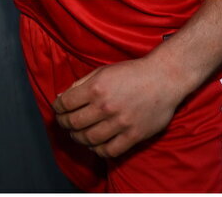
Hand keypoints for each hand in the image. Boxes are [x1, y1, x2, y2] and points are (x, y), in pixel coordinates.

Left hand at [52, 58, 181, 158]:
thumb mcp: (103, 71)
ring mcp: (120, 123)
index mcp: (96, 87)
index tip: (57, 110)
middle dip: (64, 124)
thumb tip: (61, 96)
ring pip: (89, 139)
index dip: (57, 108)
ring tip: (77, 135)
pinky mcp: (133, 135)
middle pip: (74, 123)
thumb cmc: (132, 72)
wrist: (163, 78)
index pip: (65, 103)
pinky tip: (95, 144)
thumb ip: (81, 84)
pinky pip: (110, 150)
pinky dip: (98, 150)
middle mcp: (106, 106)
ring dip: (79, 138)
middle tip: (64, 123)